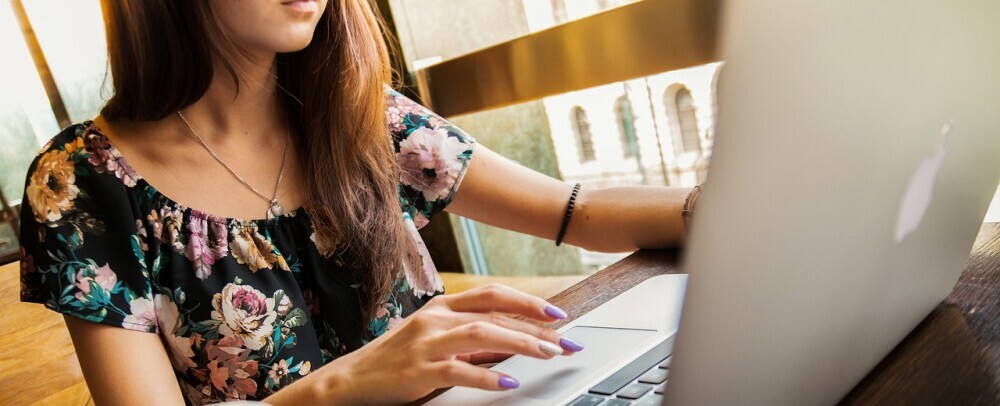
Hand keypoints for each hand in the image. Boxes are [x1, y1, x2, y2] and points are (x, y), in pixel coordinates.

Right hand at [314, 284, 584, 404]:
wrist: (350, 381)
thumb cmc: (395, 360)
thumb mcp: (434, 340)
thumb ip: (470, 338)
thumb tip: (512, 342)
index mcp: (441, 306)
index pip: (493, 295)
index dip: (528, 302)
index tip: (559, 314)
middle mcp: (436, 318)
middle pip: (495, 314)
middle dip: (537, 327)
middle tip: (567, 341)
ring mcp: (426, 343)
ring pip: (483, 334)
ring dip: (521, 343)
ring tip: (549, 354)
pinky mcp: (418, 371)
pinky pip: (459, 370)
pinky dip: (488, 376)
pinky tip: (509, 382)